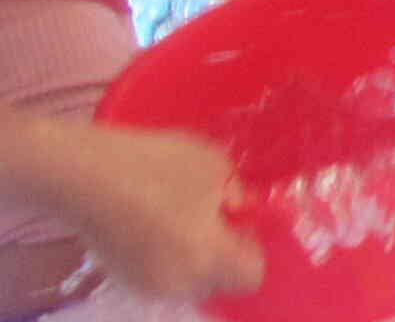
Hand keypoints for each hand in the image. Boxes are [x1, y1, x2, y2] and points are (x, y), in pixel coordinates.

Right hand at [51, 122, 261, 308]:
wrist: (84, 177)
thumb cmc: (157, 167)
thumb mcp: (214, 166)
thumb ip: (237, 193)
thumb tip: (240, 209)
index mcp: (209, 258)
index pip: (251, 277)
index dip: (253, 250)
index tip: (242, 223)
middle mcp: (180, 283)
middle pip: (218, 282)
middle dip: (223, 257)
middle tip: (213, 218)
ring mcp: (146, 286)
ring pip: (187, 281)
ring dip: (193, 258)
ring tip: (179, 217)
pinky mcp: (120, 279)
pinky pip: (159, 276)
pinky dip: (164, 258)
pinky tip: (152, 224)